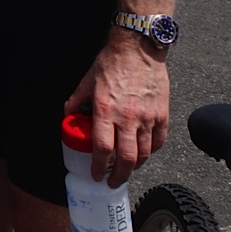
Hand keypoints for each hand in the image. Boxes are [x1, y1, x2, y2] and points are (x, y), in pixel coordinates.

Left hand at [63, 33, 169, 184]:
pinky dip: (152, 152)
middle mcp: (127, 118)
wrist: (138, 49)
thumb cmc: (110, 64)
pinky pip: (159, 141)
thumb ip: (76, 102)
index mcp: (105, 110)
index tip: (95, 174)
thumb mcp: (86, 82)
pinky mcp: (162, 114)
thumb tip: (68, 117)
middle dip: (118, 176)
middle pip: (125, 158)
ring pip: (144, 154)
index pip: (102, 148)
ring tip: (127, 170)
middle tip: (112, 182)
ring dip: (135, 167)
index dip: (98, 166)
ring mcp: (148, 117)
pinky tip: (144, 154)